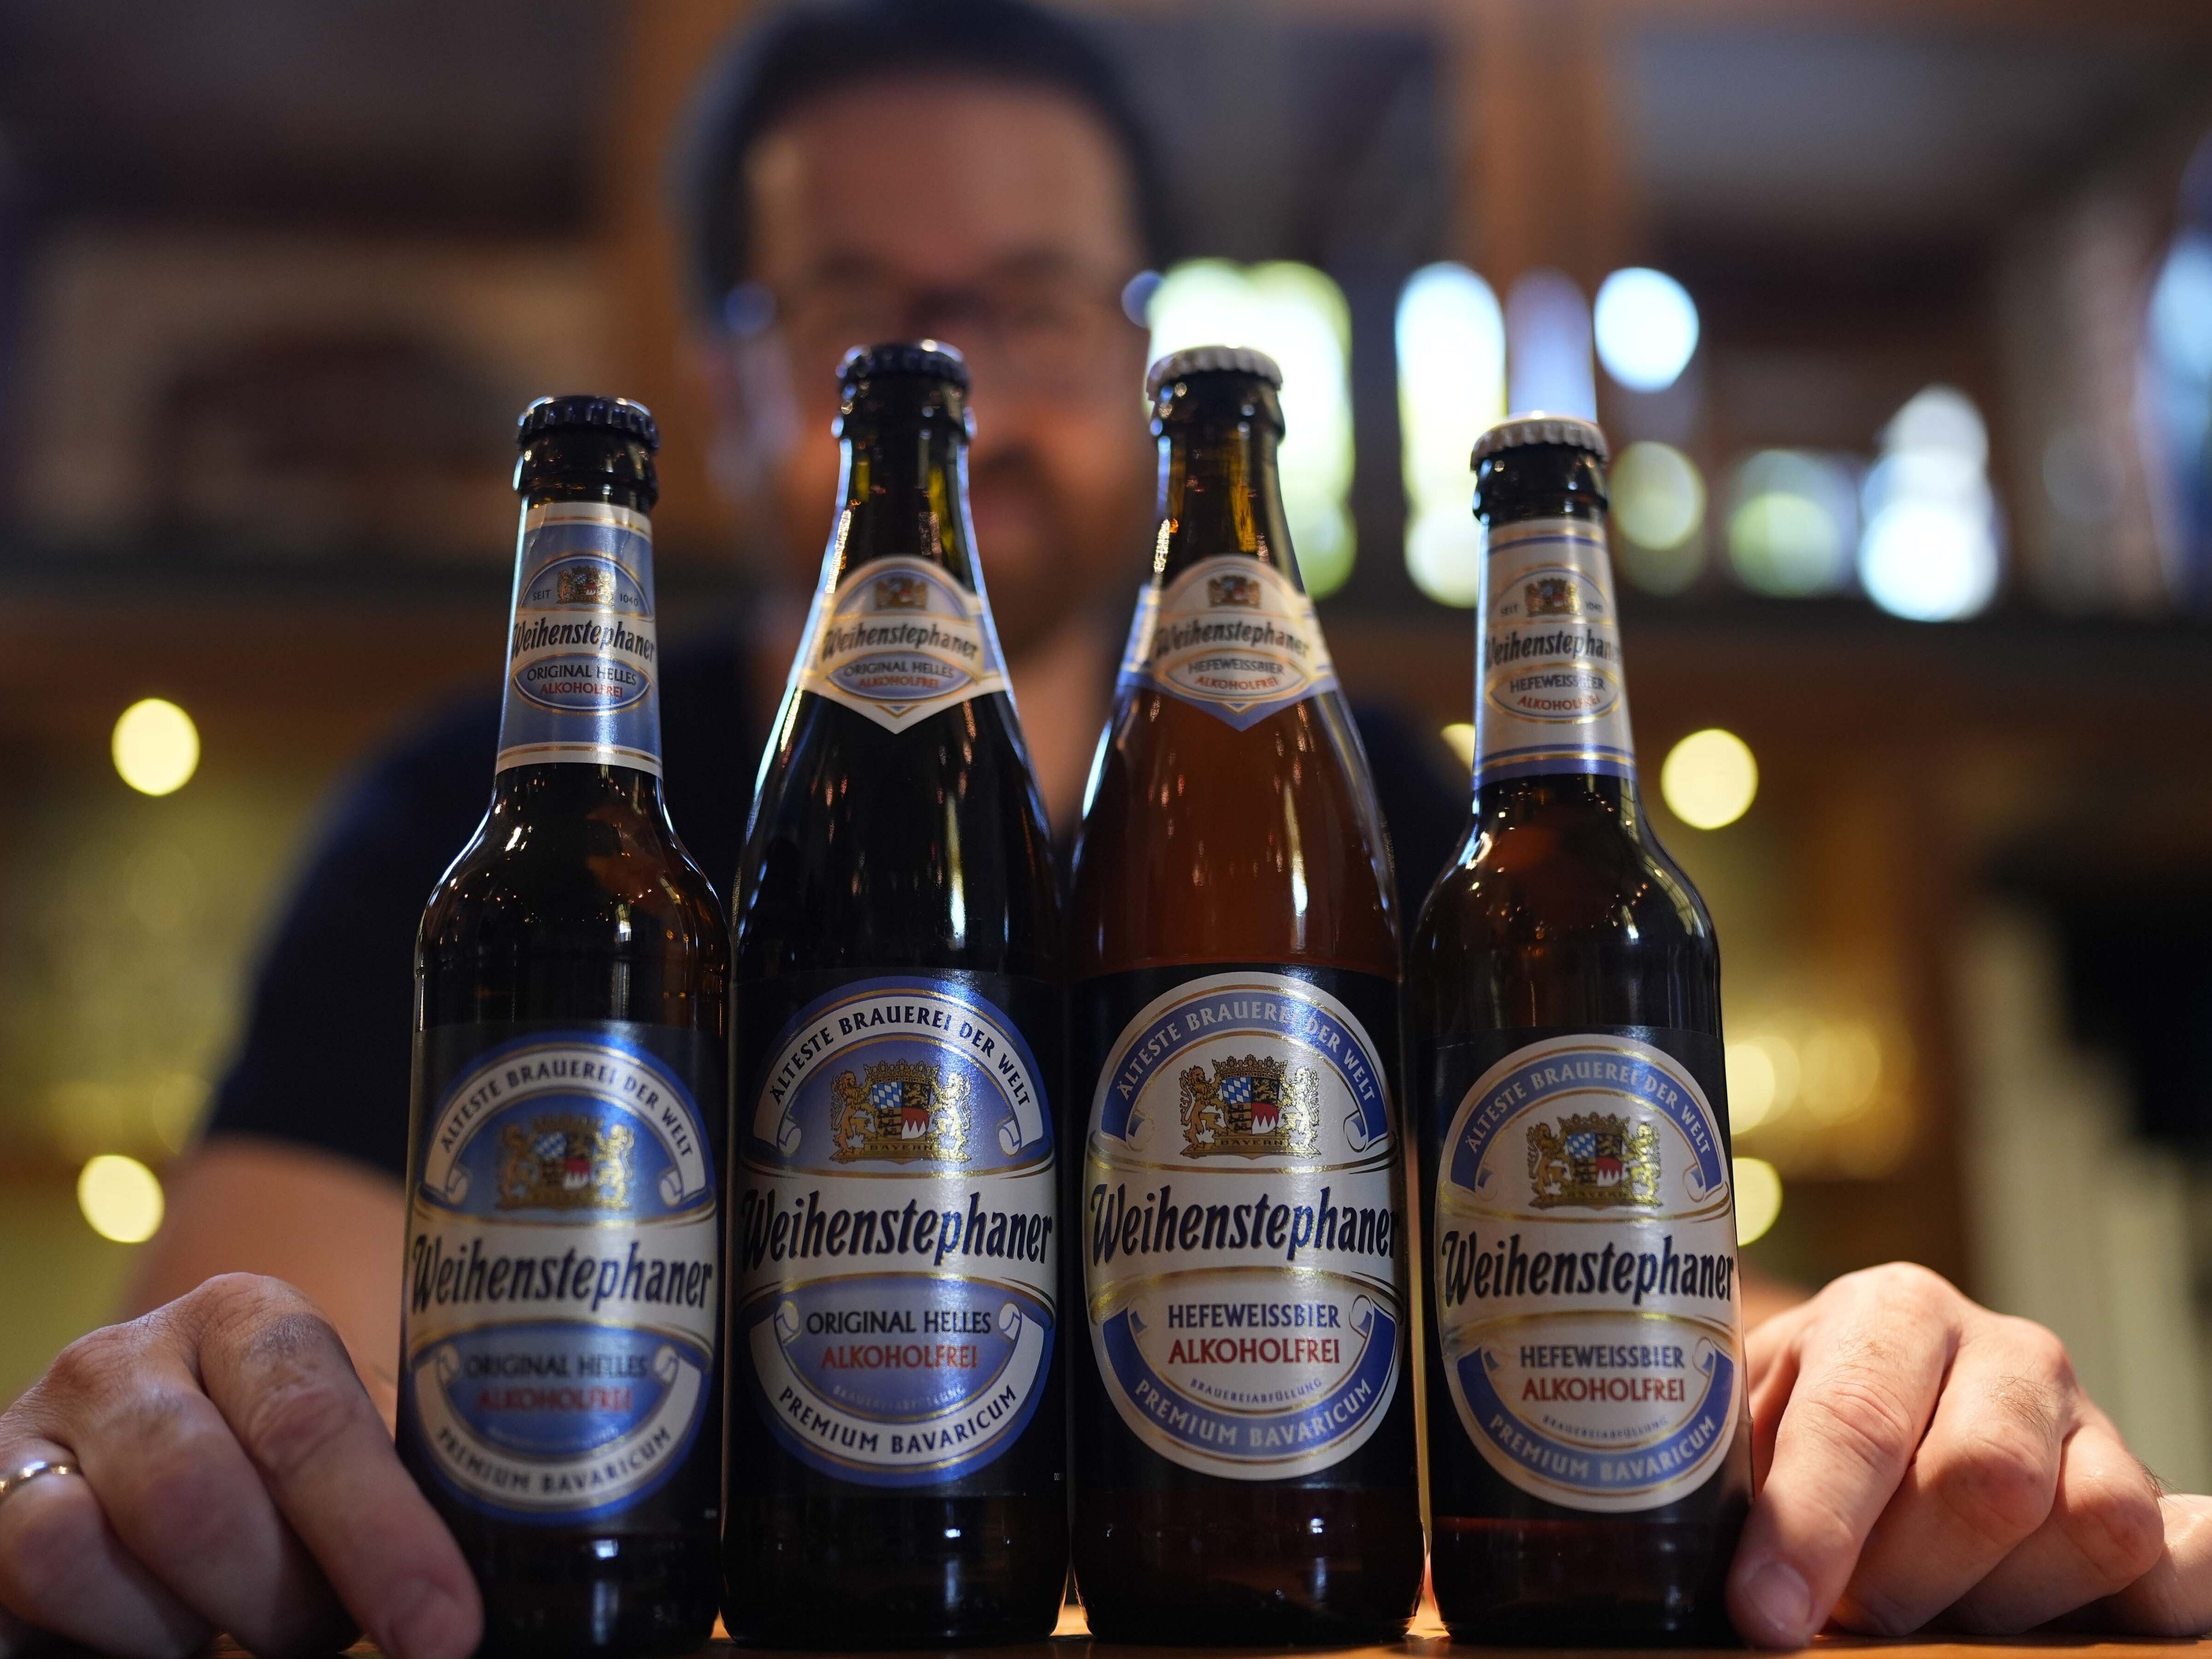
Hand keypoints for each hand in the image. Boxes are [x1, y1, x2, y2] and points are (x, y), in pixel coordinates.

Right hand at [0, 1274, 479, 1658]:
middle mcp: (119, 1362)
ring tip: (213, 1630)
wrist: (132, 1445)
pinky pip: (8, 1599)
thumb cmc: (268, 1467)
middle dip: (279, 1598)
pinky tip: (141, 1644)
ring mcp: (24, 1441)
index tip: (443, 1631)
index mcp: (242, 1319)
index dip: (382, 1538)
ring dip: (171, 1625)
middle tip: (317, 1633)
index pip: (309, 1420)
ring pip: (73, 1551)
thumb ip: (385, 1495)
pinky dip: (95, 1642)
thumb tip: (453, 1610)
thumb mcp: (325, 1452)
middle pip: (192, 1493)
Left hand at [1729, 1262, 2211, 1643]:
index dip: (1811, 1530)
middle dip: (1902, 1578)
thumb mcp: (1749, 1426)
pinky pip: (2177, 1554)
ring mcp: (2087, 1418)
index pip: (1855, 1421)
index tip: (1767, 1615)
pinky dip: (2139, 1602)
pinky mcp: (2144, 1484)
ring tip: (1933, 1612)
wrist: (1893, 1403)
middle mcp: (2003, 1349)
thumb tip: (1743, 1588)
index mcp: (1890, 1311)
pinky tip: (2064, 1628)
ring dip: (1996, 1604)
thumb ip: (1740, 1480)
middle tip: (1851, 1617)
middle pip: (1981, 1479)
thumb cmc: (1797, 1425)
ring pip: (2086, 1525)